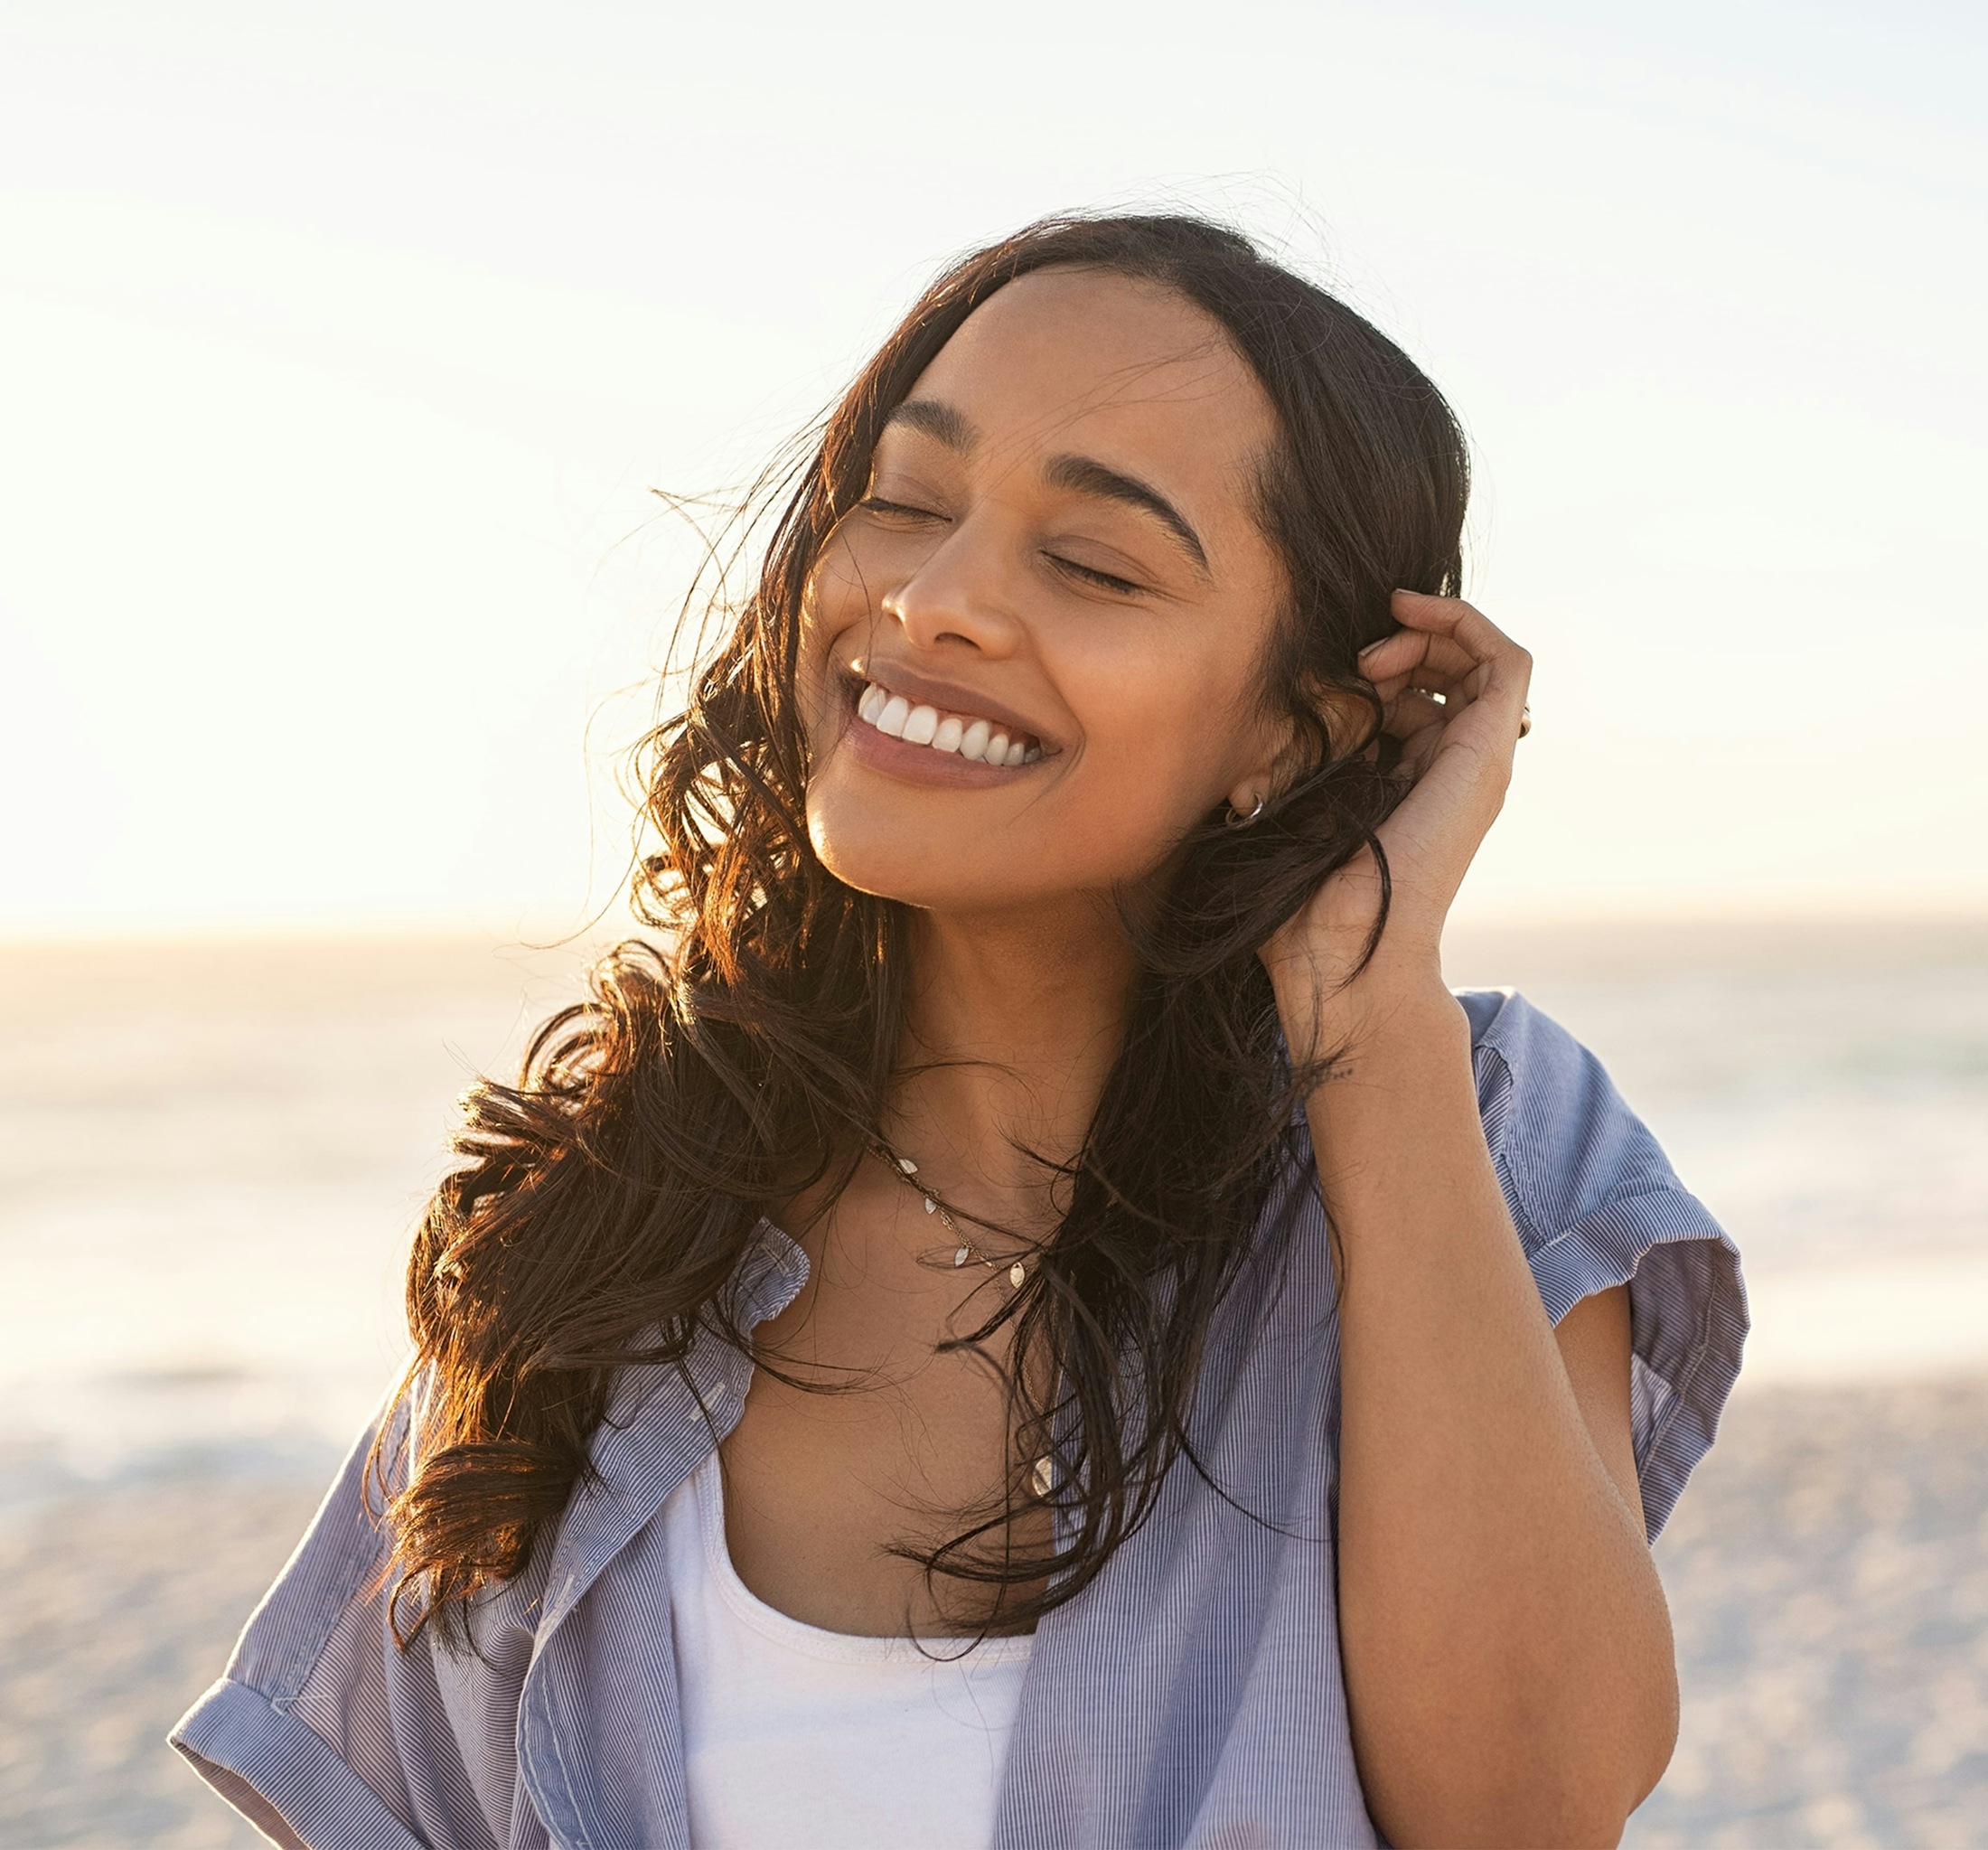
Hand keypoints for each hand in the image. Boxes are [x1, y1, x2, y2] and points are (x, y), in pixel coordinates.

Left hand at [1261, 589, 1531, 1030]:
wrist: (1340, 951)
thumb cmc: (1301, 900)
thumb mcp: (1285, 805)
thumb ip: (1286, 765)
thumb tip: (1259, 740)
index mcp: (1409, 781)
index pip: (1414, 695)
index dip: (1375, 665)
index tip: (1329, 673)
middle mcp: (1451, 769)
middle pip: (1450, 671)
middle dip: (1404, 644)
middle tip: (1356, 662)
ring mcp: (1476, 761)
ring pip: (1480, 660)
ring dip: (1429, 633)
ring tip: (1375, 654)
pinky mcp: (1489, 754)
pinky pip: (1508, 662)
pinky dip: (1465, 622)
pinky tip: (1411, 615)